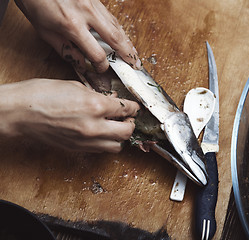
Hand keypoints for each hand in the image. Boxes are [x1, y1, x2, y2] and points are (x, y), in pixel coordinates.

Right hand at [0, 79, 139, 152]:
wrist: (18, 113)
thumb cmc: (41, 95)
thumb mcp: (75, 86)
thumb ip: (98, 95)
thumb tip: (112, 100)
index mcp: (95, 105)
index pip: (126, 110)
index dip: (134, 107)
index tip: (135, 107)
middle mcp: (94, 126)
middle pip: (127, 132)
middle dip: (131, 123)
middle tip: (128, 117)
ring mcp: (86, 141)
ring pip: (117, 146)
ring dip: (120, 137)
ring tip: (115, 127)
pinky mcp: (77, 149)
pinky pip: (101, 150)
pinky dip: (106, 143)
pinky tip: (101, 133)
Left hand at [15, 0, 141, 72]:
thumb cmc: (36, 3)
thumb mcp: (45, 31)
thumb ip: (65, 49)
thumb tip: (81, 63)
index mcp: (72, 25)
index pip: (96, 53)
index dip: (101, 65)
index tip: (102, 69)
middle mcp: (86, 13)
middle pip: (115, 38)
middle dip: (128, 54)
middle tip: (136, 65)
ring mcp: (93, 4)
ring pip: (117, 26)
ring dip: (127, 42)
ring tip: (134, 54)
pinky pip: (112, 17)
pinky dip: (119, 29)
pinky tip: (123, 38)